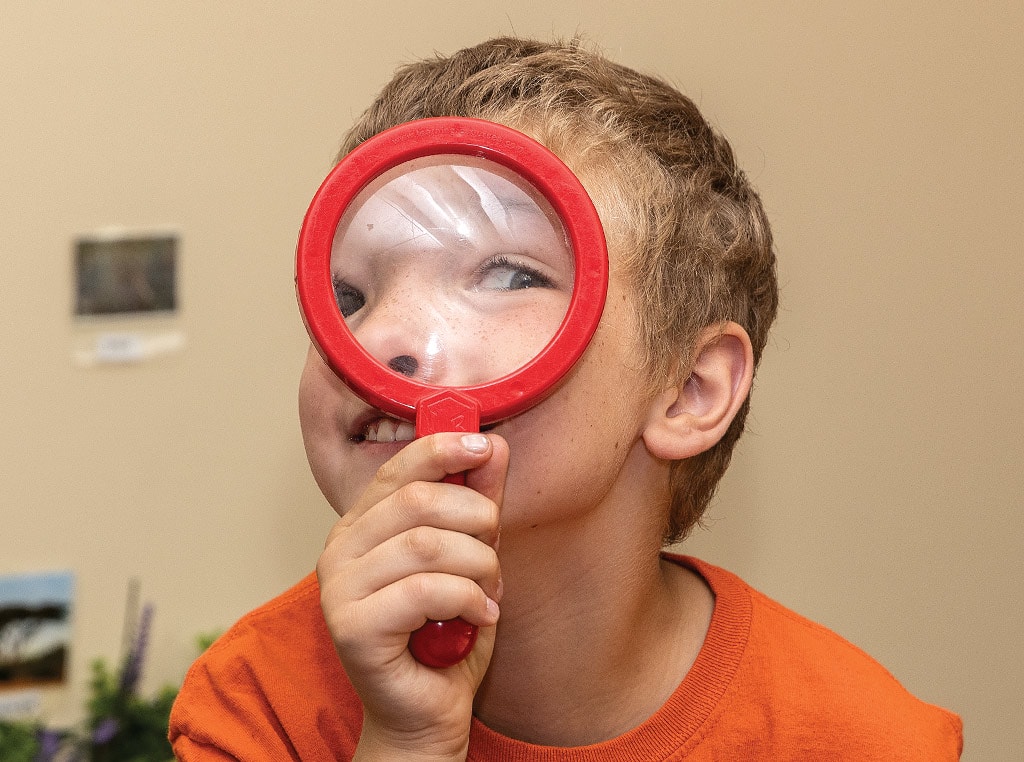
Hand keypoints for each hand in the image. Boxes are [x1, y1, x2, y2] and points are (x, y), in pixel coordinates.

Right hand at [316, 432, 506, 759]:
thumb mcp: (470, 558)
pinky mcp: (353, 627)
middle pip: (418, 500)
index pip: (398, 468)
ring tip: (489, 590)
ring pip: (428, 543)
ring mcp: (339, 589)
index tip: (486, 447)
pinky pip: (427, 589)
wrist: (425, 715)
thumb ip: (476, 504)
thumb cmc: (444, 636)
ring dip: (479, 564)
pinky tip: (481, 616)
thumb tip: (493, 446)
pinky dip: (469, 599)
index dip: (443, 449)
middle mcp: (339, 549)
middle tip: (494, 550)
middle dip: (475, 519)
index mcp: (361, 526)